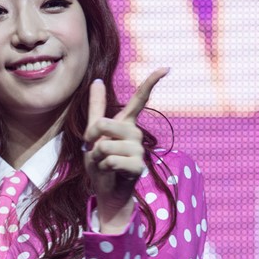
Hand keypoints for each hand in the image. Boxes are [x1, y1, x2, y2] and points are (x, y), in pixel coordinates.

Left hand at [83, 69, 168, 230]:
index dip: (152, 81)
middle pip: (103, 124)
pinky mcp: (138, 166)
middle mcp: (135, 134)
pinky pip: (112, 161)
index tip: (167, 67)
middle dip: (91, 139)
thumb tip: (98, 81)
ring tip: (105, 165)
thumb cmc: (100, 162)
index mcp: (126, 124)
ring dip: (97, 158)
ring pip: (105, 146)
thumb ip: (97, 109)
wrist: (105, 190)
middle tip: (95, 151)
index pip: (141, 99)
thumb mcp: (94, 134)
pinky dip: (104, 169)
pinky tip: (112, 173)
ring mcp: (139, 150)